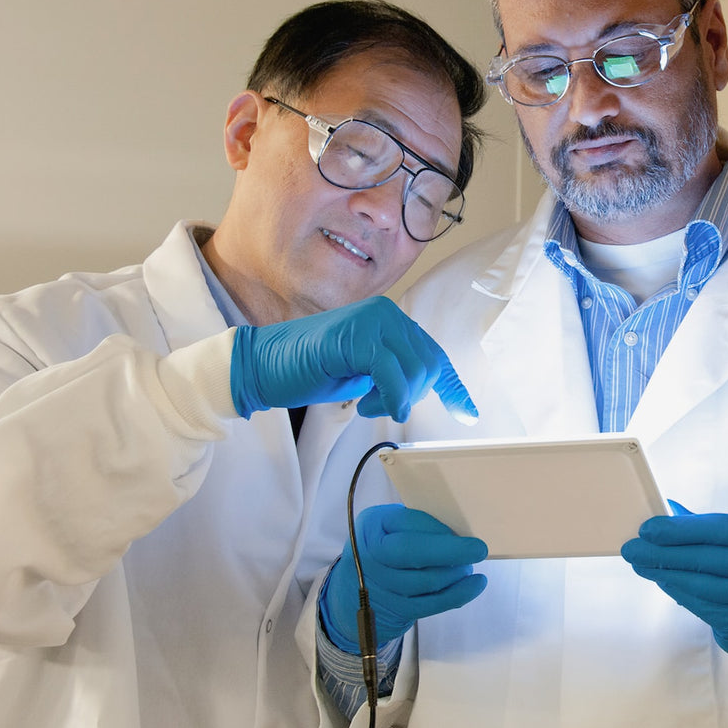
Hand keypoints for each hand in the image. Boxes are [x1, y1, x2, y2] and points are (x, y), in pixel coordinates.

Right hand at [229, 295, 476, 422]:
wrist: (261, 366)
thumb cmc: (310, 371)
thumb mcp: (364, 373)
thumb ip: (394, 372)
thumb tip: (422, 387)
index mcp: (390, 320)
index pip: (434, 354)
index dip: (453, 386)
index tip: (467, 413)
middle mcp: (386, 314)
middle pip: (430, 364)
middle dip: (413, 395)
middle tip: (380, 406)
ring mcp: (371, 321)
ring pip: (415, 370)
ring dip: (396, 398)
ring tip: (366, 404)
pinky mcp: (355, 337)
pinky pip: (392, 374)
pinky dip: (391, 397)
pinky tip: (372, 407)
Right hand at [321, 504, 487, 651]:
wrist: (354, 591)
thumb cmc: (385, 549)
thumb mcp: (390, 528)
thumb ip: (417, 525)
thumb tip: (461, 530)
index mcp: (371, 525)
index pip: (406, 522)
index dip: (437, 528)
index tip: (462, 530)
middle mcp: (369, 554)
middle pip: (410, 552)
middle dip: (450, 551)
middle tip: (479, 550)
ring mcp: (379, 585)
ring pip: (425, 580)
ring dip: (455, 574)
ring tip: (469, 566)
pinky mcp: (393, 609)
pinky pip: (430, 604)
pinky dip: (456, 595)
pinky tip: (473, 585)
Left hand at [621, 508, 727, 665]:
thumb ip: (712, 527)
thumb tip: (669, 510)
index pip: (719, 529)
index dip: (681, 530)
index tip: (648, 529)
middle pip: (707, 558)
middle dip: (664, 553)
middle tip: (632, 549)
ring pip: (702, 585)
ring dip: (665, 574)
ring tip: (640, 565)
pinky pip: (702, 606)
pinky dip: (678, 592)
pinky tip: (661, 581)